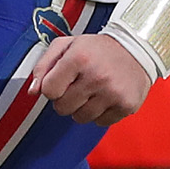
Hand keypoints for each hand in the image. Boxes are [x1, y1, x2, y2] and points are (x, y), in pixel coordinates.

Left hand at [33, 31, 153, 124]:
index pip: (49, 91)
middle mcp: (97, 76)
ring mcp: (113, 93)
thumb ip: (44, 66)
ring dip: (82, 108)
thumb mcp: (68, 46)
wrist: (137, 49)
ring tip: (92, 92)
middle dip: (66, 99)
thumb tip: (32, 92)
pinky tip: (106, 97)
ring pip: (80, 118)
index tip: (62, 81)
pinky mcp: (126, 105)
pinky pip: (100, 123)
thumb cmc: (97, 49)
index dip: (53, 88)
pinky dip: (100, 113)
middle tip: (78, 86)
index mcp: (79, 58)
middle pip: (62, 108)